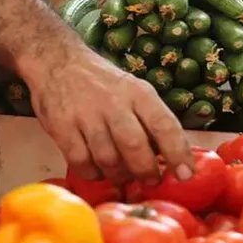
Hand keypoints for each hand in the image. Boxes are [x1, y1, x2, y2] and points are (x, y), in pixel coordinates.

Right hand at [21, 49, 193, 184]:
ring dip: (119, 175)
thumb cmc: (102, 84)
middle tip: (150, 180)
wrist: (57, 62)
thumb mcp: (132, 90)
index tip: (186, 175)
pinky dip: (92, 173)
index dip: (177, 153)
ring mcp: (85, 115)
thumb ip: (150, 120)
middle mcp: (113, 102)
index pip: (164, 124)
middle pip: (134, 146)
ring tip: (123, 175)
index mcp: (138, 93)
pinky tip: (97, 169)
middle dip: (146, 171)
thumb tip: (170, 158)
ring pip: (108, 159)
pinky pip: (81, 162)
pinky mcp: (61, 127)